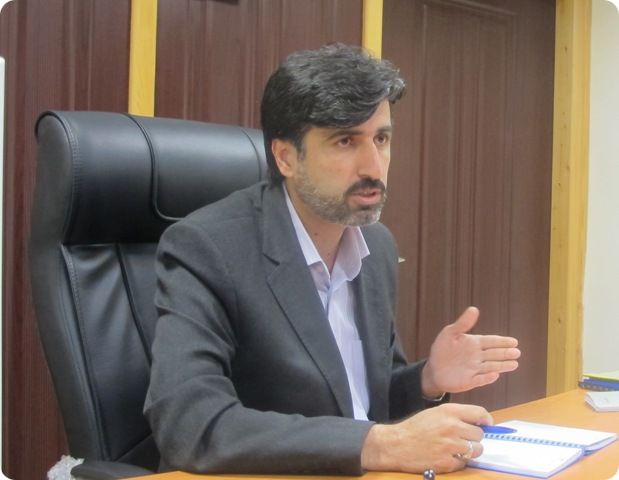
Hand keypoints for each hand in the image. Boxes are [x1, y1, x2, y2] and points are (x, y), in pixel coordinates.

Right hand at [361, 403, 491, 472]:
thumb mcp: (435, 413)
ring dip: (469, 451)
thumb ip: (457, 415)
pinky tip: (446, 456)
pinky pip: (465, 463)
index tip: (485, 425)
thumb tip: (481, 423)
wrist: (396, 444)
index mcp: (449, 411)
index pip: (480, 413)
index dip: (486, 420)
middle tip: (462, 438)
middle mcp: (452, 427)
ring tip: (455, 449)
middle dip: (473, 437)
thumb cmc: (416, 427)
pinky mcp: (448, 462)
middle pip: (480, 434)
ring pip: (477, 450)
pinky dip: (458, 461)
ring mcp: (451, 446)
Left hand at [422, 306, 519, 396]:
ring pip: (491, 367)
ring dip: (502, 365)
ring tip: (514, 364)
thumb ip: (463, 323)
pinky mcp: (469, 381)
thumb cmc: (442, 349)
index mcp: (474, 344)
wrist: (433, 369)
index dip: (502, 342)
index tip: (514, 341)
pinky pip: (480, 379)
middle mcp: (478, 357)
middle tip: (517, 352)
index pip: (491, 341)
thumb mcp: (450, 333)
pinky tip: (495, 375)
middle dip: (505, 353)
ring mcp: (475, 369)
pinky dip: (487, 378)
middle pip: (494, 354)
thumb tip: (474, 309)